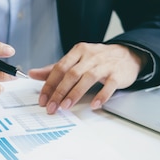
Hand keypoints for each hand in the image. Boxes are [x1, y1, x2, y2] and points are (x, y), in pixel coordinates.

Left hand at [28, 43, 146, 113]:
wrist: (127, 55)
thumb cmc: (99, 59)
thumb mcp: (76, 60)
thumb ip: (55, 68)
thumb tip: (33, 74)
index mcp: (78, 52)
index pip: (60, 67)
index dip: (49, 84)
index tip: (43, 99)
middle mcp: (91, 56)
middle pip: (71, 74)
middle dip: (59, 91)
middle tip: (51, 107)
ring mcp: (105, 65)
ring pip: (88, 78)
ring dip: (75, 93)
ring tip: (66, 106)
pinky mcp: (118, 74)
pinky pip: (109, 85)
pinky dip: (101, 95)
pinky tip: (94, 104)